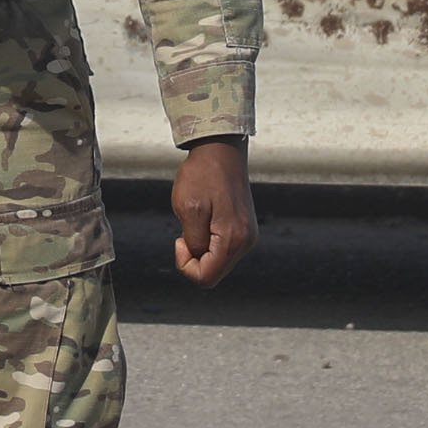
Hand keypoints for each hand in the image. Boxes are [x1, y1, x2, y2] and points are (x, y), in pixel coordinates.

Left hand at [170, 136, 257, 285]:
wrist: (221, 149)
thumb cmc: (202, 175)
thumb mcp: (188, 209)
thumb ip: (194, 242)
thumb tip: (198, 257)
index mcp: (233, 239)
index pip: (206, 278)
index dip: (186, 266)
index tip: (179, 240)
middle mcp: (246, 242)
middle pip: (213, 273)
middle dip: (193, 259)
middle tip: (184, 232)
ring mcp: (248, 236)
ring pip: (218, 263)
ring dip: (201, 250)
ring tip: (196, 222)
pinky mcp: (245, 229)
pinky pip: (223, 250)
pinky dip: (209, 242)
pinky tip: (205, 220)